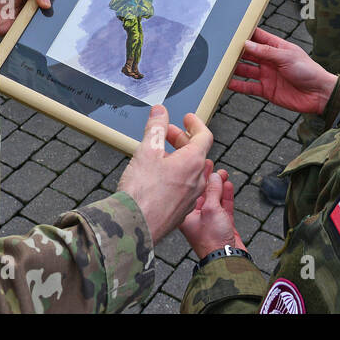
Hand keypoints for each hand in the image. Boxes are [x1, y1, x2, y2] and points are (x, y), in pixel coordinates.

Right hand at [117, 107, 214, 241]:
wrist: (135, 227)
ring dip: (178, 158)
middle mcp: (197, 180)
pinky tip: (159, 178)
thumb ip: (155, 127)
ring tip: (159, 154)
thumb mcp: (146, 150)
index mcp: (193, 162)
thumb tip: (160, 112)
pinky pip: (184, 187)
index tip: (187, 118)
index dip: (195, 124)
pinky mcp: (181, 211)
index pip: (204, 136)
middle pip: (197, 153)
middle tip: (166, 133)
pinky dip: (176, 176)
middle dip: (181, 139)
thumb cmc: (142, 192)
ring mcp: (191, 198)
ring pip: (190, 171)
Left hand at [180, 167, 244, 259]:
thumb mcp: (211, 209)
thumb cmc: (213, 239)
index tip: (200, 163)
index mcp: (186, 215)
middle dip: (208, 178)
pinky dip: (226, 195)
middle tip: (211, 164)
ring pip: (214, 197)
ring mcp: (209, 220)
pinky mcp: (222, 223)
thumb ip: (213, 191)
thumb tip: (215, 176)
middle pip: (201, 192)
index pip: (189, 190)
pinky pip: (224, 205)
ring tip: (223, 173)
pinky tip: (228, 185)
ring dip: (219, 185)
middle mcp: (196, 216)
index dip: (195, 176)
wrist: (228, 258)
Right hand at [230, 27, 337, 116]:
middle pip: (248, 54)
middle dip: (235, 51)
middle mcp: (270, 60)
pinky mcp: (267, 90)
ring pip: (246, 70)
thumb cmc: (308, 71)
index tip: (231, 30)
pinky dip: (239, 85)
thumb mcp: (287, 57)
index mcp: (277, 47)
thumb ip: (266, 51)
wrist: (319, 94)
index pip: (257, 37)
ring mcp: (267, 75)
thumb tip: (247, 44)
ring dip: (234, 68)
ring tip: (220, 66)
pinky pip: (249, 86)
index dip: (245, 34)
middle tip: (221, 49)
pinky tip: (228, 83)